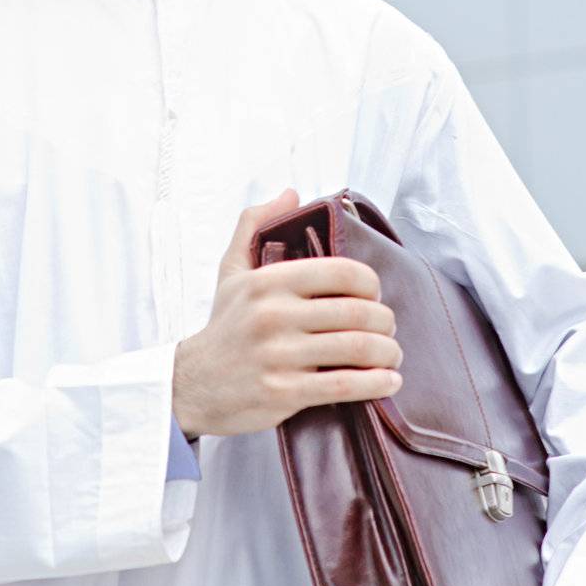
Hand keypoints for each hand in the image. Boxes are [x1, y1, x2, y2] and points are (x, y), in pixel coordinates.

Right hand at [172, 187, 402, 437]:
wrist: (193, 385)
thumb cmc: (223, 325)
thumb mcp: (231, 270)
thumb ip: (255, 224)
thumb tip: (291, 193)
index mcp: (268, 281)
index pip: (341, 271)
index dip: (370, 282)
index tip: (374, 294)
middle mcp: (273, 315)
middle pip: (357, 312)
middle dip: (386, 320)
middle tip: (388, 327)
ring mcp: (279, 356)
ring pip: (357, 349)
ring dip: (388, 352)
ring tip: (392, 355)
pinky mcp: (284, 393)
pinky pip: (345, 386)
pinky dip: (376, 383)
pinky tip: (388, 381)